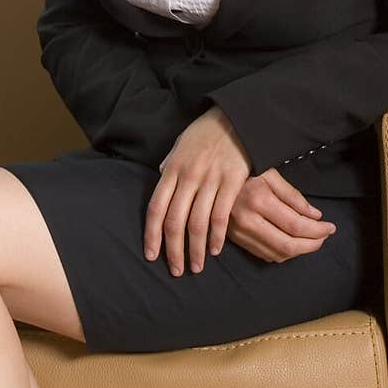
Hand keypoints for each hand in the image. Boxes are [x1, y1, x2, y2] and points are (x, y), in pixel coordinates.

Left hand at [144, 106, 251, 275]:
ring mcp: (210, 179)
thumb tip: (159, 178)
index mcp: (172, 169)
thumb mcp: (180, 146)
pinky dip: (217, 236)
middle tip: (175, 270)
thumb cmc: (205, 133)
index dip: (152, 235)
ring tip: (196, 266)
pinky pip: (220, 215)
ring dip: (196, 250)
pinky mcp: (231, 181)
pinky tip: (215, 249)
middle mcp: (188, 176)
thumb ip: (169, 166)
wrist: (235, 117)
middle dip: (173, 250)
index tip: (152, 256)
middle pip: (175, 221)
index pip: (156, 208)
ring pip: (197, 223)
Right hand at [225, 169, 337, 262]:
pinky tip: (292, 243)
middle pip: (288, 245)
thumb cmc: (244, 170)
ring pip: (277, 254)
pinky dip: (283, 253)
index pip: (295, 225)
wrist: (212, 177)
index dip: (317, 230)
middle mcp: (248, 220)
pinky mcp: (235, 239)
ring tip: (312, 240)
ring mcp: (240, 233)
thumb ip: (293, 196)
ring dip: (299, 251)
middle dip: (312, 244)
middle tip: (325, 237)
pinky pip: (264, 254)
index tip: (331, 227)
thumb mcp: (270, 174)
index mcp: (259, 200)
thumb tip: (315, 215)